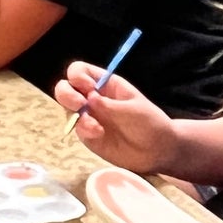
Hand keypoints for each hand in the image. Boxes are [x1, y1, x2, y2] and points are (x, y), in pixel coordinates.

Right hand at [54, 63, 177, 172]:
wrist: (156, 151)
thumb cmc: (149, 123)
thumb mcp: (132, 109)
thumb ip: (109, 105)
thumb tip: (88, 99)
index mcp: (105, 84)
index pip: (80, 71)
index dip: (77, 76)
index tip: (88, 88)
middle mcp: (92, 97)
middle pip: (65, 88)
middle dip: (67, 94)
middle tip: (80, 105)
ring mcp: (88, 116)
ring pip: (67, 109)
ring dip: (76, 115)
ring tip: (96, 126)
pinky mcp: (87, 134)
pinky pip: (77, 128)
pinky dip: (84, 130)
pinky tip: (99, 133)